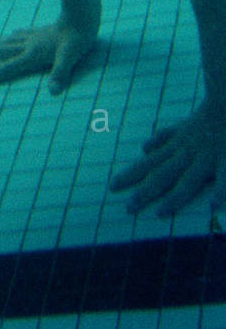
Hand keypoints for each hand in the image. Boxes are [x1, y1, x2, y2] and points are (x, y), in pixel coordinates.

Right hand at [0, 21, 96, 93]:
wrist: (80, 19)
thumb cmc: (76, 41)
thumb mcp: (69, 59)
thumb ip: (60, 75)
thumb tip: (53, 92)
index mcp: (33, 54)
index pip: (8, 67)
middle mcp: (28, 45)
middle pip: (1, 53)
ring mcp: (32, 37)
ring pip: (7, 42)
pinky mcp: (39, 31)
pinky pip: (19, 34)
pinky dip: (9, 37)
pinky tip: (8, 35)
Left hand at [110, 99, 225, 215]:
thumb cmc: (208, 116)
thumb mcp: (182, 125)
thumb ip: (164, 136)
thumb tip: (144, 148)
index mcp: (176, 146)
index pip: (149, 163)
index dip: (131, 175)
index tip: (112, 186)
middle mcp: (187, 152)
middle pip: (163, 175)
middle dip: (146, 191)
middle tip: (128, 209)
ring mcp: (207, 156)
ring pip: (188, 179)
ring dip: (175, 196)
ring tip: (161, 212)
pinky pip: (225, 177)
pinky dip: (220, 191)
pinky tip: (213, 206)